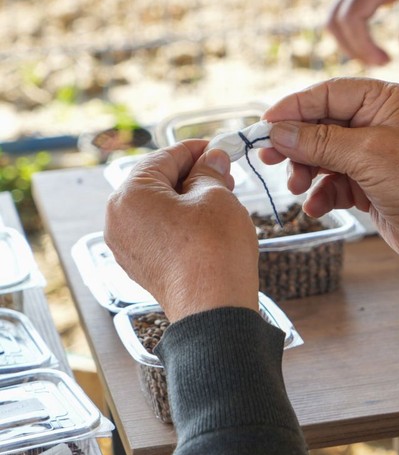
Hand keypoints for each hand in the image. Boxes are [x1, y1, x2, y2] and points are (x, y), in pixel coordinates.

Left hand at [105, 141, 259, 322]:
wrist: (213, 307)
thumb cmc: (213, 251)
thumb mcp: (217, 197)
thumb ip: (209, 172)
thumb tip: (211, 160)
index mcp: (130, 194)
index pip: (164, 158)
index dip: (195, 149)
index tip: (215, 147)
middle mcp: (118, 219)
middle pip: (156, 183)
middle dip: (191, 175)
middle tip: (224, 173)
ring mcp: (126, 246)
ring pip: (158, 209)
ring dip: (187, 199)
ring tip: (220, 199)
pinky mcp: (140, 266)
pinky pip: (158, 232)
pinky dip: (180, 223)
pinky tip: (207, 224)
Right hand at [259, 78, 398, 327]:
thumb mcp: (366, 155)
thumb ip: (318, 141)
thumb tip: (277, 132)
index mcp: (387, 100)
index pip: (329, 93)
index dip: (293, 108)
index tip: (264, 125)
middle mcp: (381, 123)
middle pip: (322, 125)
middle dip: (297, 145)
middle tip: (269, 159)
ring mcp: (375, 154)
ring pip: (324, 156)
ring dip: (307, 172)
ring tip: (298, 188)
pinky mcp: (371, 183)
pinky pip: (335, 182)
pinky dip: (323, 194)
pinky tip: (318, 207)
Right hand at [327, 0, 398, 64]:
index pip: (351, 18)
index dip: (363, 45)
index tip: (386, 61)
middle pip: (335, 21)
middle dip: (353, 48)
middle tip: (381, 63)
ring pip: (334, 19)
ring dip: (348, 43)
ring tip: (374, 58)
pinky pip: (343, 15)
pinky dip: (352, 34)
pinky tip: (372, 45)